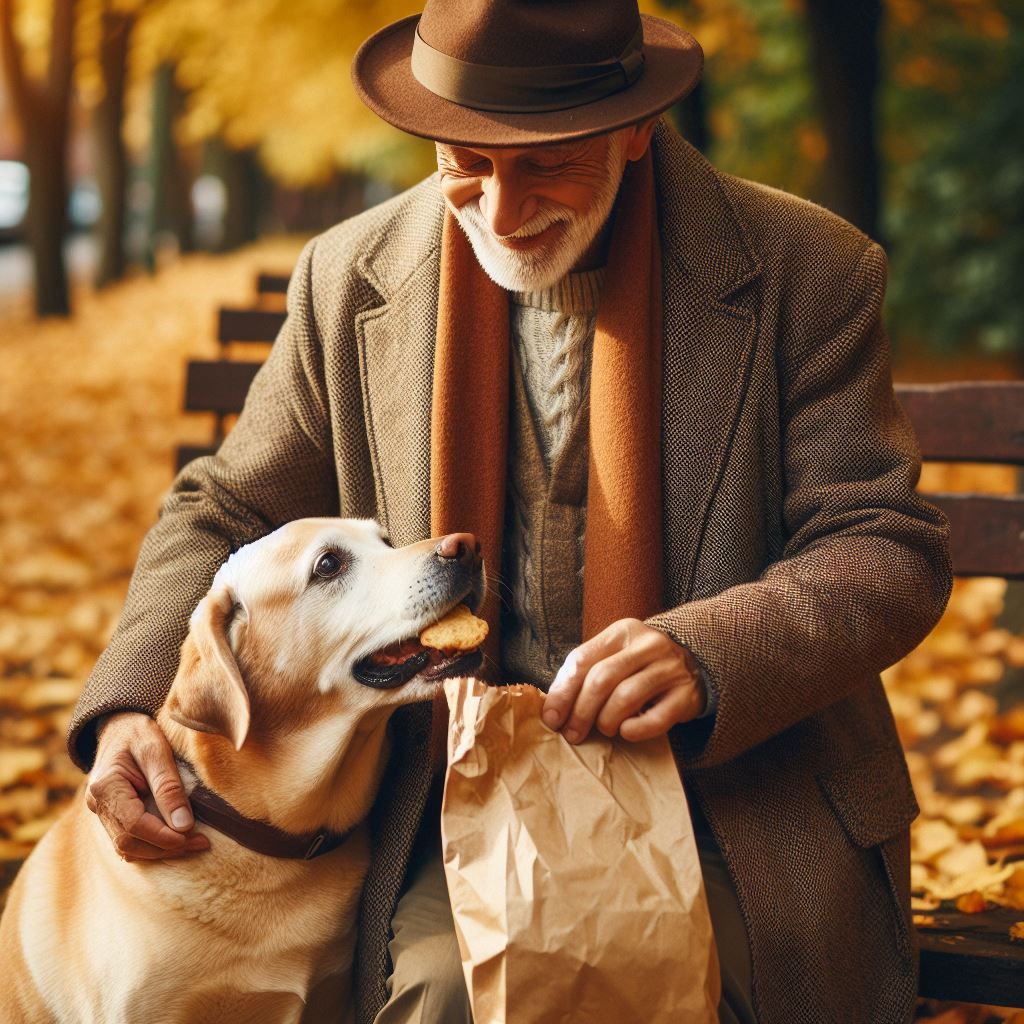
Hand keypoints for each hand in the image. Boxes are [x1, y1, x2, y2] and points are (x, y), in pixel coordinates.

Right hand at [85, 711, 208, 862]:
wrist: (120, 726)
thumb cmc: (139, 732)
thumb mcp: (157, 750)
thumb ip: (168, 786)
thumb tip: (183, 825)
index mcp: (106, 786)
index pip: (132, 824)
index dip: (162, 837)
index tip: (191, 836)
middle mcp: (98, 804)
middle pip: (128, 842)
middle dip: (165, 847)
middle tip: (201, 842)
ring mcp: (102, 813)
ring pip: (127, 847)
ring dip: (160, 850)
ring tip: (195, 842)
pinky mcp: (112, 816)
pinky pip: (129, 840)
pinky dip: (153, 845)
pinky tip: (178, 839)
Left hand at [542, 618, 705, 743]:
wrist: (698, 663)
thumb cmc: (641, 665)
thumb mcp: (615, 655)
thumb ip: (587, 672)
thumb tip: (553, 709)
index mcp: (622, 631)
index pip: (582, 660)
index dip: (562, 692)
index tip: (552, 718)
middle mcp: (648, 645)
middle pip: (602, 678)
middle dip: (581, 711)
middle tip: (573, 734)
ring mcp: (670, 668)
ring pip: (626, 696)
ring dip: (606, 720)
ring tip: (605, 729)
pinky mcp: (687, 695)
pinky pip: (657, 718)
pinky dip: (636, 730)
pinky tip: (626, 732)